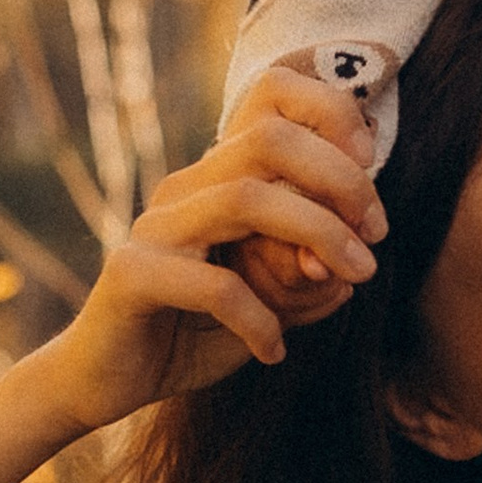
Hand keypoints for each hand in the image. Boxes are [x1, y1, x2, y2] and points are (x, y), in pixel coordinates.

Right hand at [39, 67, 386, 429]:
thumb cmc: (189, 336)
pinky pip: (215, 285)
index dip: (331, 119)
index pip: (269, 99)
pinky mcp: (131, 276)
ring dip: (316, 235)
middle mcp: (182, 189)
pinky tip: (274, 352)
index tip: (372, 181)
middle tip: (375, 235)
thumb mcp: (265, 304)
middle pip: (268, 140)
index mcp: (213, 179)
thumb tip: (356, 265)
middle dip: (338, 180)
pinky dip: (261, 319)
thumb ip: (305, 279)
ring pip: (246, 197)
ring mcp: (154, 228)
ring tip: (353, 280)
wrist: (105, 383)